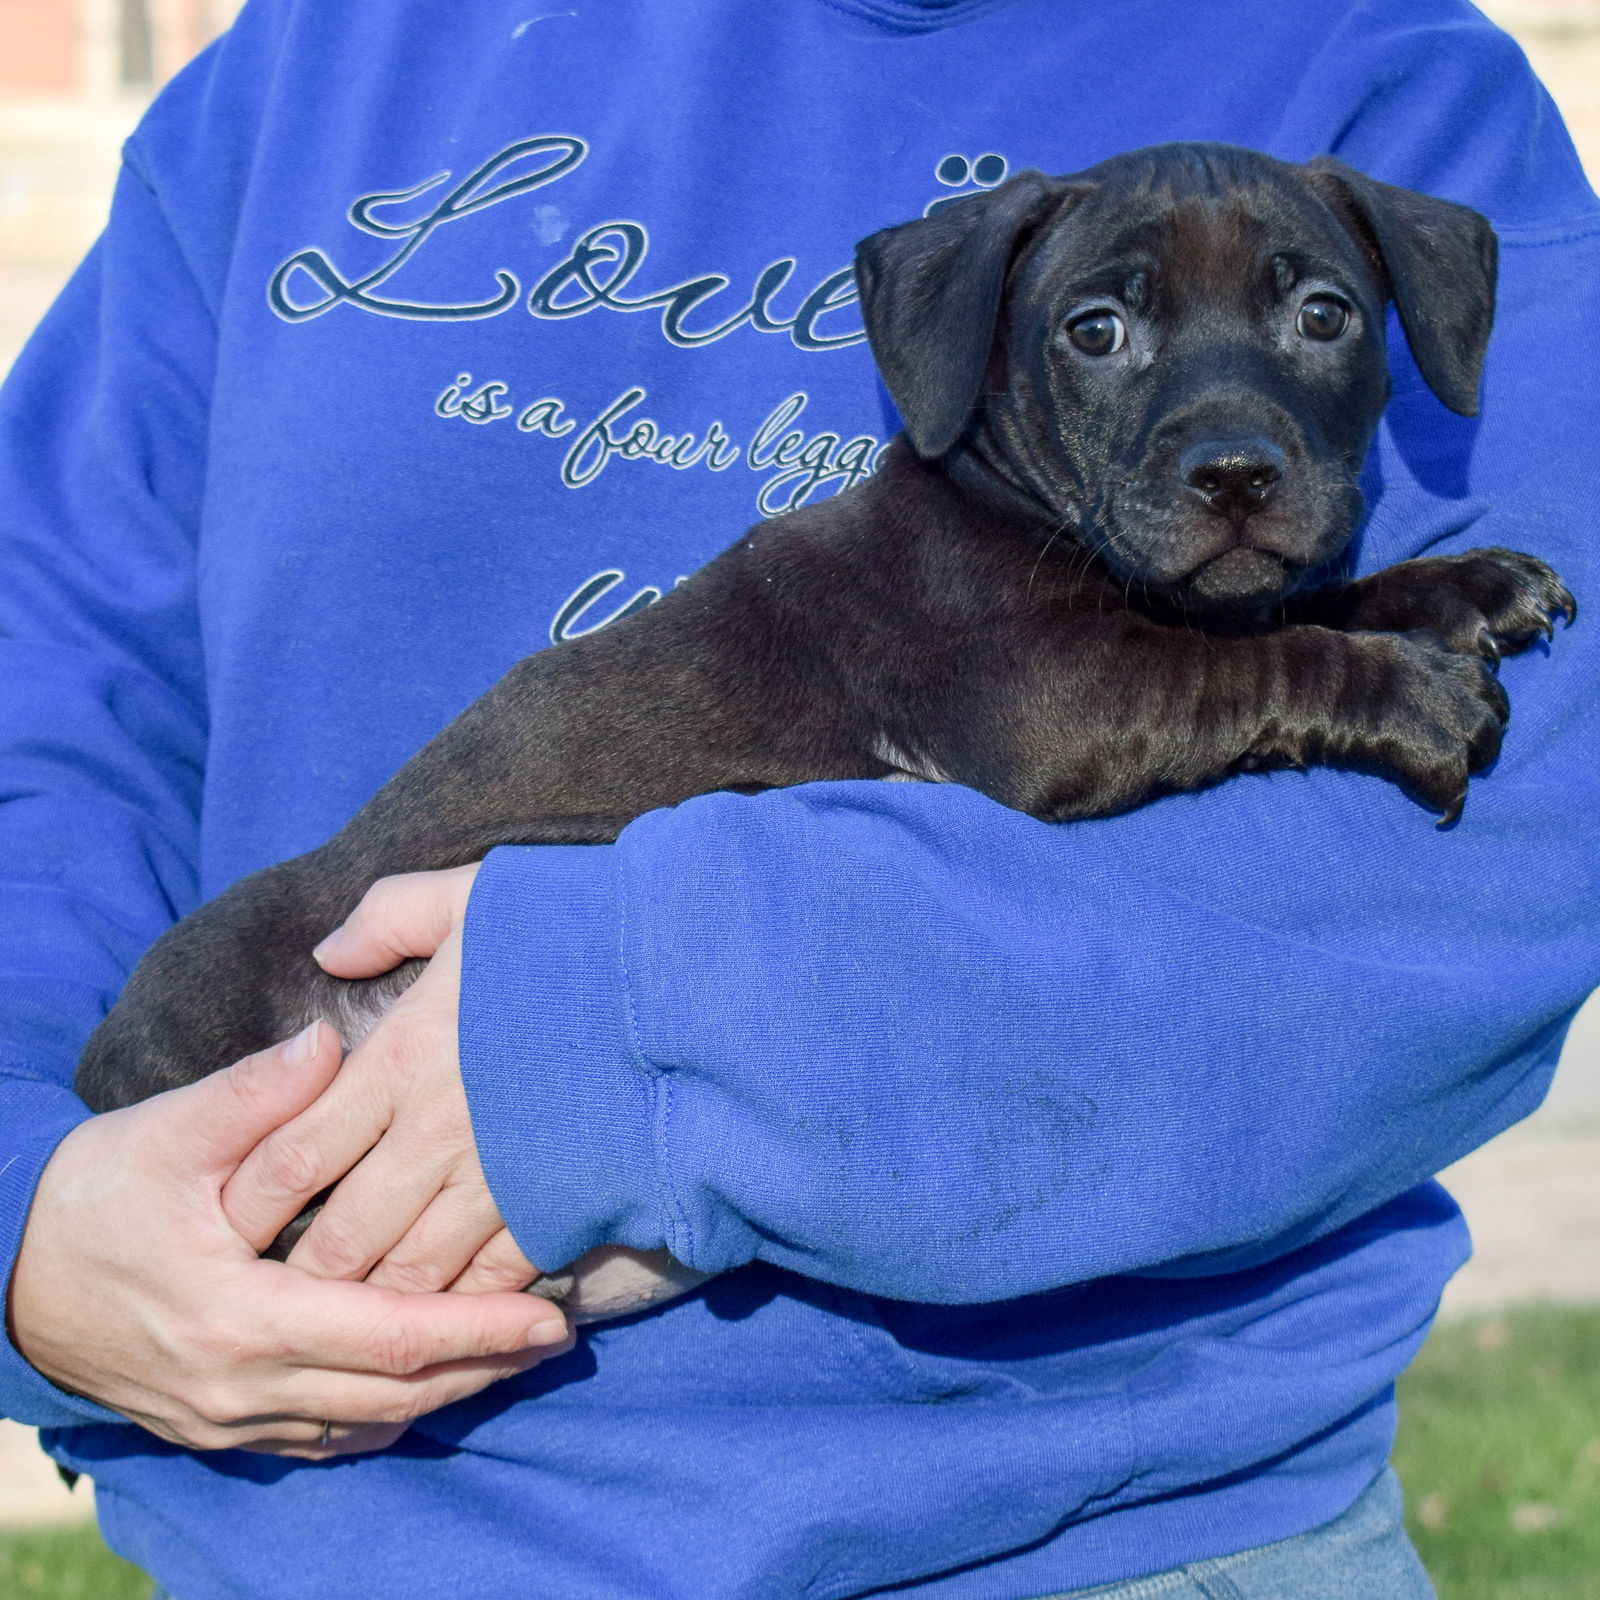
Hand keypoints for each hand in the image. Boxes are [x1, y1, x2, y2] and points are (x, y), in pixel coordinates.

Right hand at [7, 1023, 570, 1458]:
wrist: (3, 1279)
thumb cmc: (93, 1197)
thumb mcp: (165, 1134)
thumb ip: (254, 1095)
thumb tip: (328, 1043)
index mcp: (242, 1316)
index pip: (391, 1336)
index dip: (479, 1329)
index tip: (552, 1315)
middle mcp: (244, 1384)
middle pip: (395, 1392)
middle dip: (485, 1366)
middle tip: (559, 1339)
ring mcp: (231, 1416)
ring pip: (366, 1422)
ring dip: (446, 1394)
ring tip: (513, 1358)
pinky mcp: (220, 1423)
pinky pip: (324, 1436)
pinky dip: (386, 1413)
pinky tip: (429, 1388)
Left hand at [221, 865, 537, 1296]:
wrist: (681, 973)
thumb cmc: (573, 928)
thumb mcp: (468, 895)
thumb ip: (386, 917)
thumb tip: (328, 953)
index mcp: (403, 1055)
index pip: (294, 1152)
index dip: (250, 1202)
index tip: (227, 1227)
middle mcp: (438, 1128)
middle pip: (343, 1234)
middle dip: (301, 1278)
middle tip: (273, 1302)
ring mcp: (499, 1173)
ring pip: (412, 1270)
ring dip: (375, 1304)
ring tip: (346, 1326)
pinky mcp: (557, 1199)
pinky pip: (492, 1275)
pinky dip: (460, 1304)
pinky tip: (442, 1313)